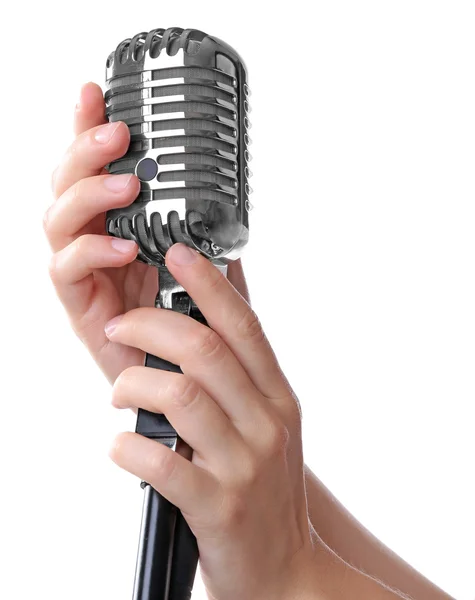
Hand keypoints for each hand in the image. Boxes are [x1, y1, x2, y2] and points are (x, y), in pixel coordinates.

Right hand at [44, 82, 248, 384]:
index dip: (88, 129)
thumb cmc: (193, 320)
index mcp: (120, 225)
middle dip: (85, 153)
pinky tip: (123, 248)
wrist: (186, 379)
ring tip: (125, 186)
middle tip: (117, 135)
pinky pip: (67, 271)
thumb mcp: (206, 268)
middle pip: (67, 185)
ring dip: (89, 196)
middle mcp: (94, 241)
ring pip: (58, 220)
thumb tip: (223, 195)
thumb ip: (206, 234)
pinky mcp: (80, 306)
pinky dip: (92, 253)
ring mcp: (83, 273)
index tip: (96, 92)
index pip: (96, 170)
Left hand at [106, 244, 319, 599]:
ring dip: (133, 386)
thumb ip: (247, 369)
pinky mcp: (216, 506)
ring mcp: (243, 466)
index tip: (178, 252)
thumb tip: (226, 308)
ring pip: (180, 398)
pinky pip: (161, 463)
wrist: (285, 566)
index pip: (243, 327)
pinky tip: (123, 444)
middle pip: (205, 351)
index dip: (209, 285)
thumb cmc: (266, 483)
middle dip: (151, 327)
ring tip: (119, 391)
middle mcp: (266, 423)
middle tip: (120, 326)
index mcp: (277, 397)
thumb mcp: (270, 419)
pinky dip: (128, 447)